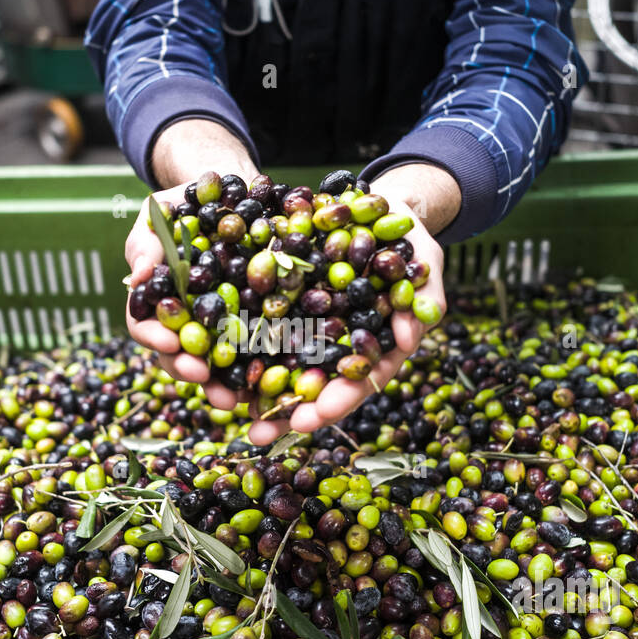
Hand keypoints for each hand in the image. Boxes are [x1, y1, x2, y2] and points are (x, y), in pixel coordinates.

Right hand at [124, 118, 257, 403]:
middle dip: (186, 369)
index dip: (153, 337)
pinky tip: (267, 385)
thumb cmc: (184, 205)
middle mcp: (183, 319)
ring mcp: (216, 326)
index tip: (169, 341)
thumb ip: (145, 242)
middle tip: (200, 375)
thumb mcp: (158, 214)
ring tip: (230, 398)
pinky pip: (251, 352)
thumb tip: (138, 274)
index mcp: (156, 298)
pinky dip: (257, 371)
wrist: (226, 193)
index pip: (143, 324)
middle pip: (176, 354)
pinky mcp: (250, 324)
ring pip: (212, 363)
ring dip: (219, 385)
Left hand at [242, 195, 446, 444]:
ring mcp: (311, 325)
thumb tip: (409, 337)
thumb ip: (423, 298)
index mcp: (377, 344)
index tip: (312, 418)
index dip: (336, 401)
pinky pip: (260, 326)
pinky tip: (214, 363)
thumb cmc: (406, 237)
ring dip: (257, 391)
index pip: (358, 381)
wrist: (374, 205)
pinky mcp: (285, 303)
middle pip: (315, 385)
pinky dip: (239, 347)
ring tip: (230, 413)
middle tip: (260, 433)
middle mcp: (340, 343)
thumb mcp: (423, 262)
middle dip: (288, 412)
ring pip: (284, 364)